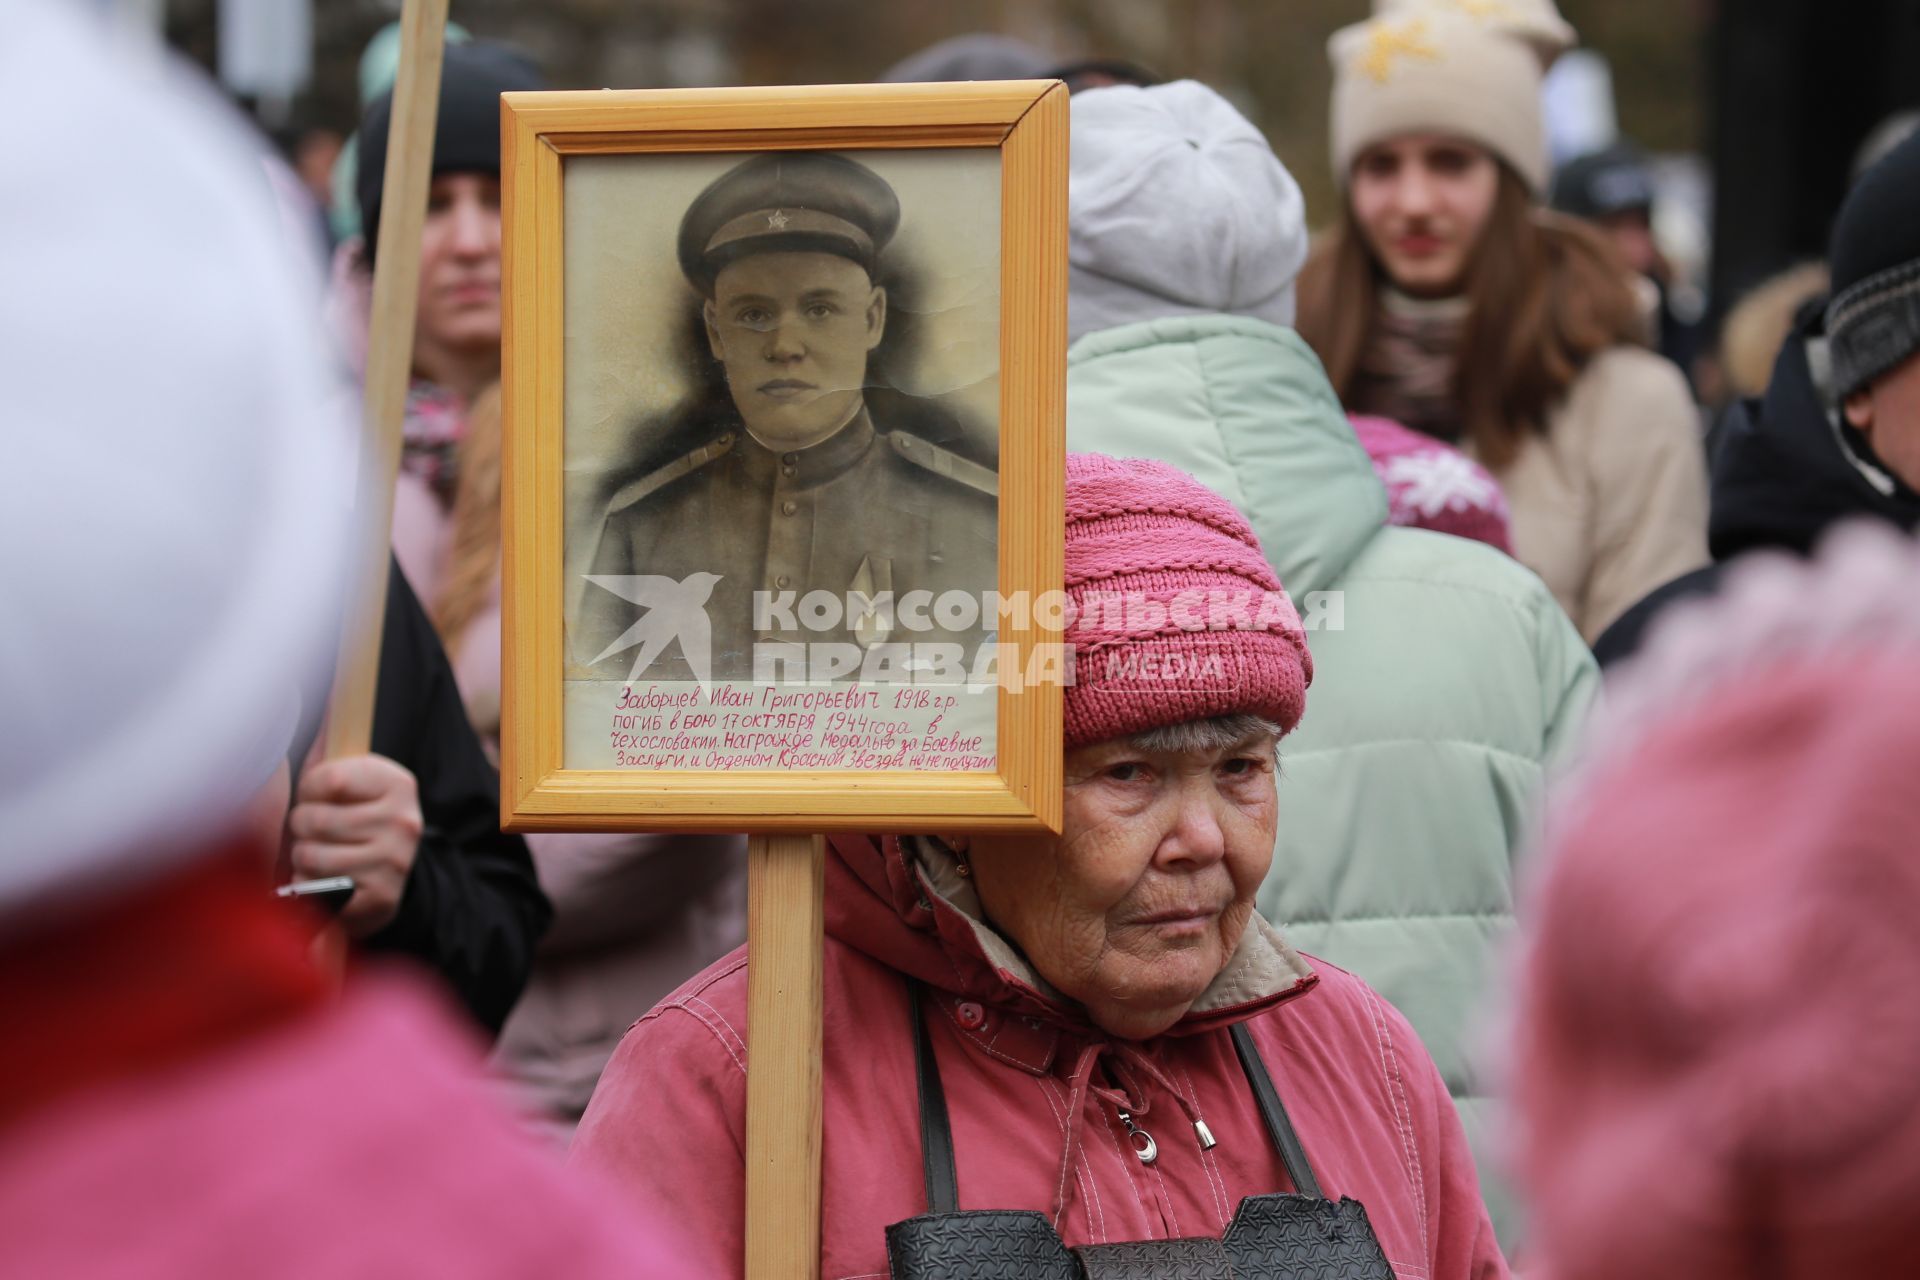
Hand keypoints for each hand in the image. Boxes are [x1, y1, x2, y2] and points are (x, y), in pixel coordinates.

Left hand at [288, 754, 422, 938]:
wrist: (386, 879)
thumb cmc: (353, 819)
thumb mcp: (349, 778)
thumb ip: (332, 742)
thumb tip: (327, 682)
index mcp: (398, 783)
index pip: (329, 778)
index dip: (309, 790)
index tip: (318, 796)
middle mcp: (404, 821)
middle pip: (315, 818)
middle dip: (303, 827)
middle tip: (318, 831)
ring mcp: (395, 862)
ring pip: (312, 855)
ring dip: (304, 859)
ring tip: (320, 856)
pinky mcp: (381, 898)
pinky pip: (317, 890)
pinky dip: (309, 888)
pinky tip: (324, 882)